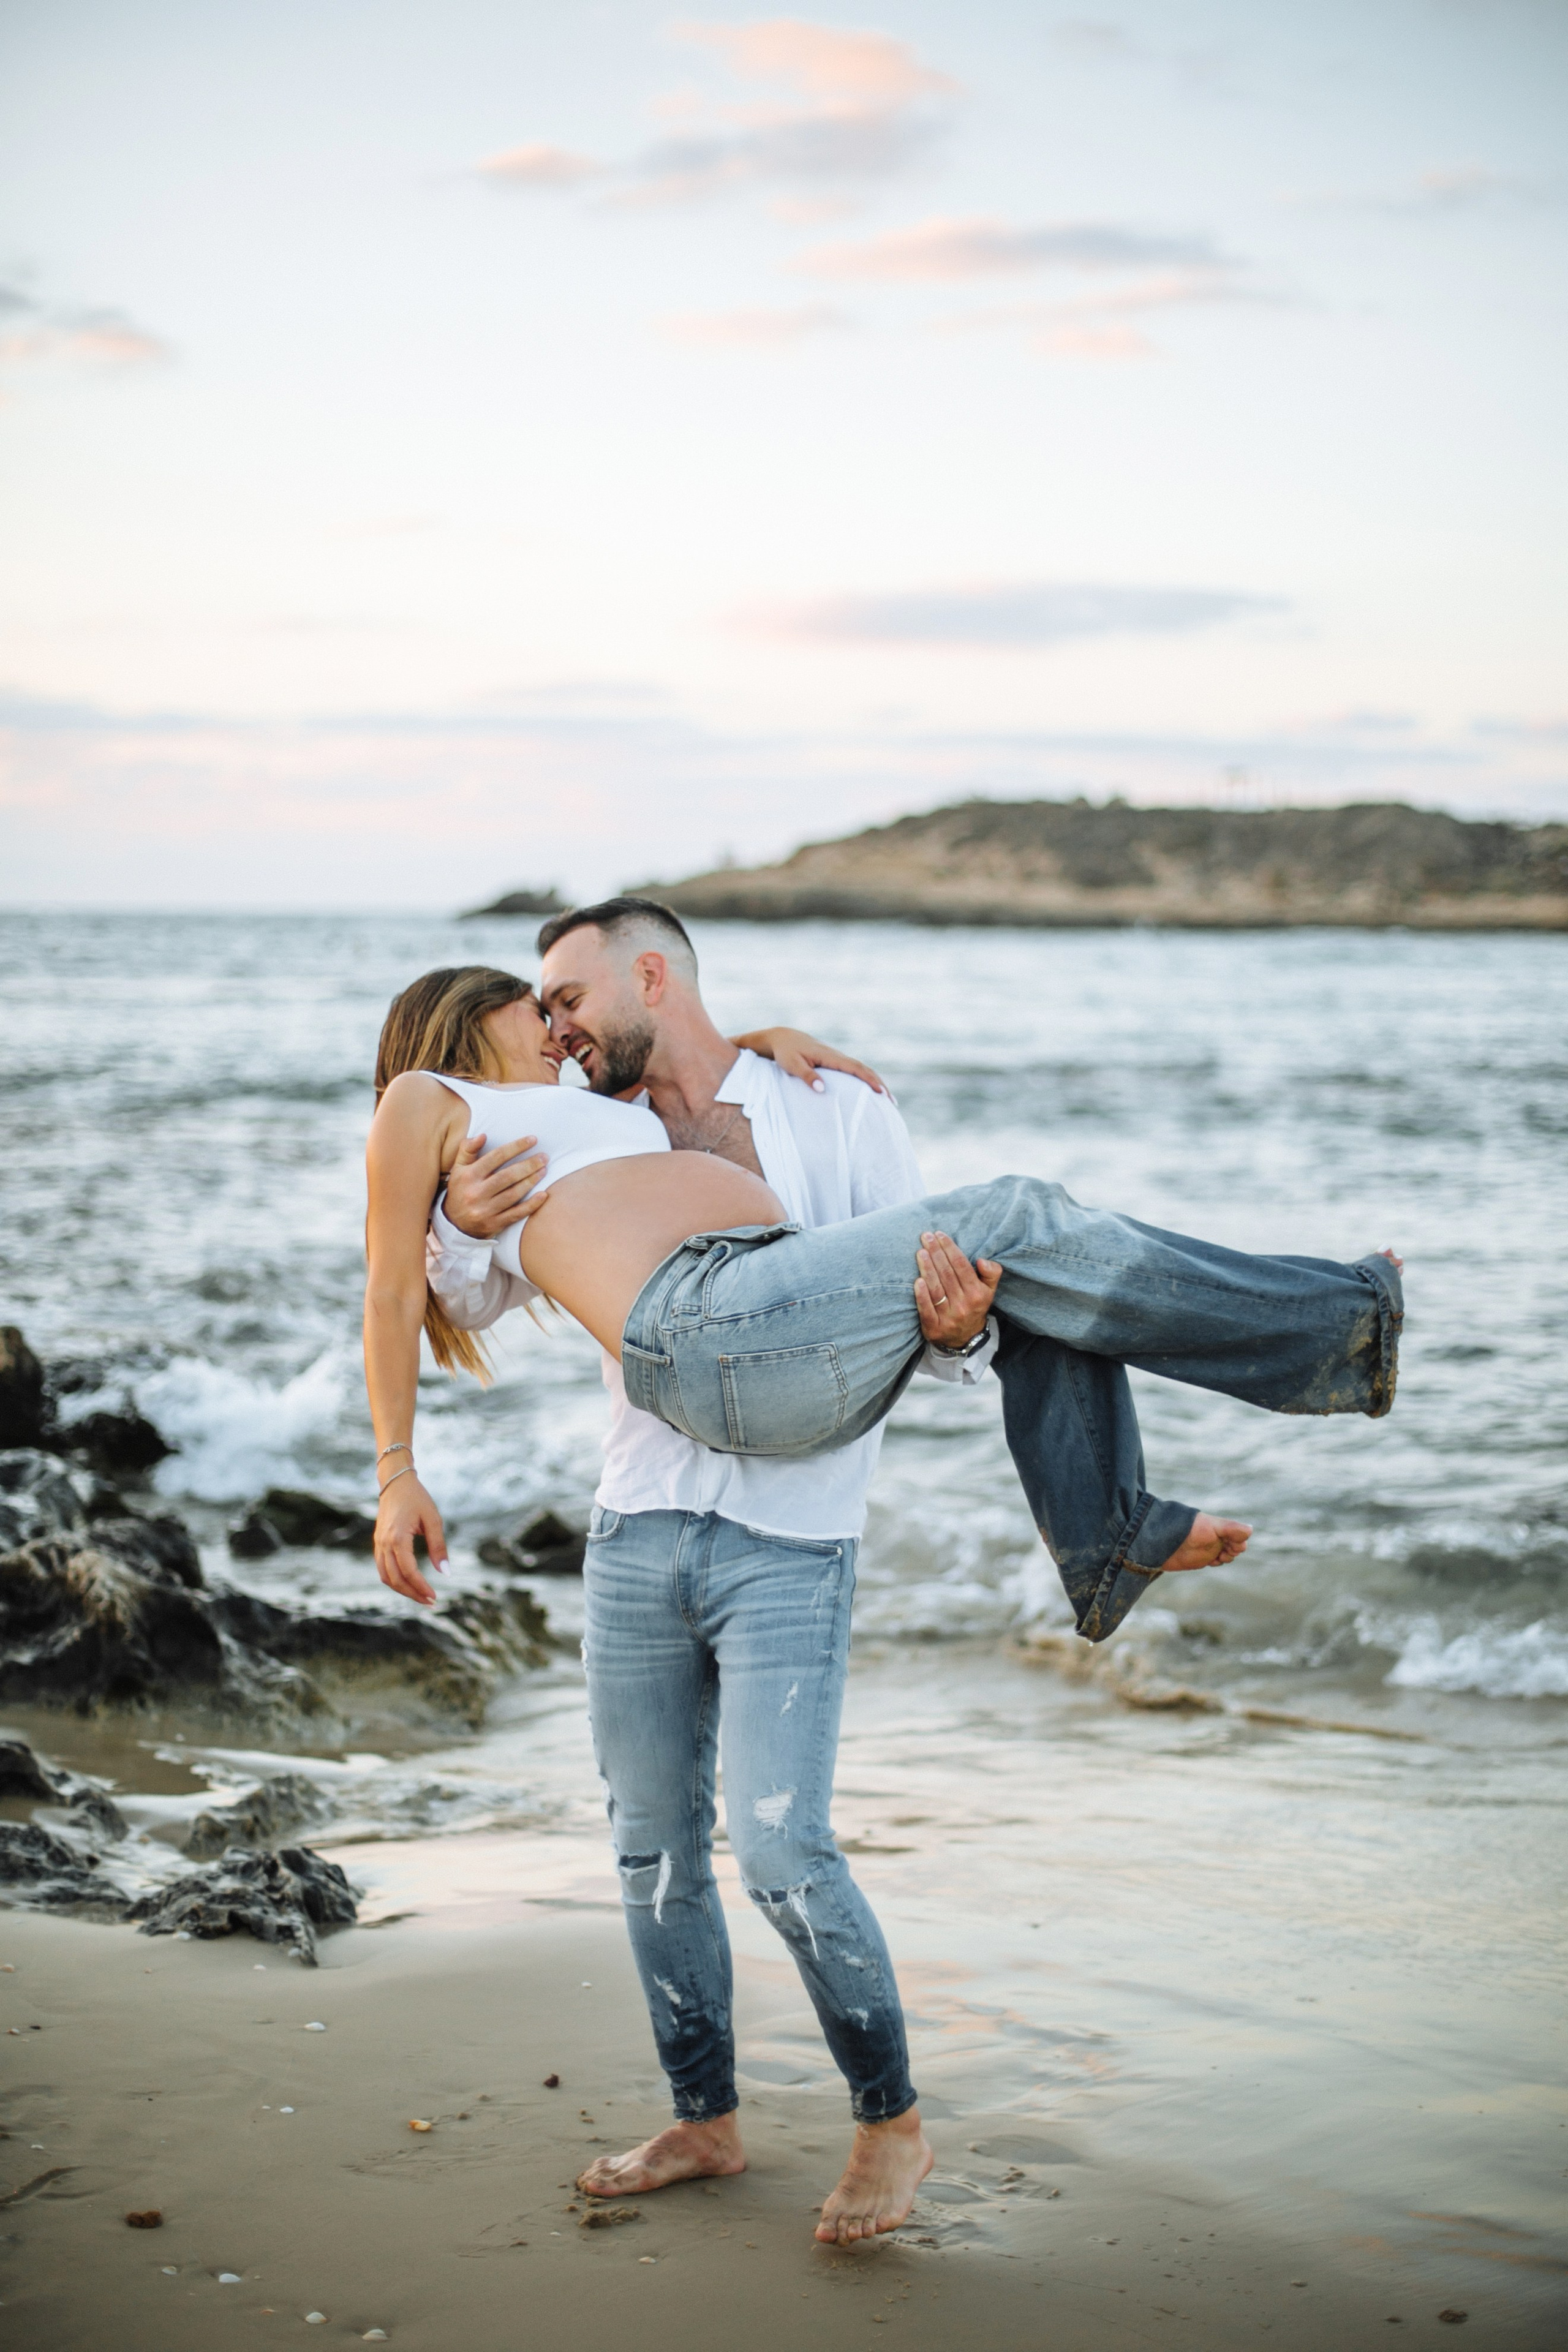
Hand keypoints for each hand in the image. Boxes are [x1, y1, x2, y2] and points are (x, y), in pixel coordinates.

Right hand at [373, 1474, 446, 1606]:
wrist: (395, 1483)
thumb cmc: (417, 1498)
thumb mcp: (433, 1519)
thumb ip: (438, 1547)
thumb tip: (446, 1572)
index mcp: (397, 1537)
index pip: (408, 1571)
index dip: (421, 1587)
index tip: (434, 1596)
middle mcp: (384, 1543)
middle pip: (395, 1579)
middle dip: (412, 1594)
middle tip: (430, 1602)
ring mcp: (378, 1544)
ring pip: (386, 1577)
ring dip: (402, 1590)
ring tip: (420, 1596)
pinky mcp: (378, 1543)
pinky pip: (382, 1569)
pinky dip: (394, 1580)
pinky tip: (409, 1583)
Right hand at [442, 1132, 549, 1239]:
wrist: (453, 1224)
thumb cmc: (460, 1189)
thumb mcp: (459, 1168)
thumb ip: (468, 1149)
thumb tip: (482, 1135)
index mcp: (469, 1176)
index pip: (496, 1157)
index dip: (516, 1147)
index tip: (533, 1140)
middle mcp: (476, 1193)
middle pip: (508, 1176)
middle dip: (529, 1165)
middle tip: (544, 1157)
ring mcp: (485, 1211)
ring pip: (513, 1194)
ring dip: (531, 1181)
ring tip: (544, 1170)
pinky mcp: (493, 1224)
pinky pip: (516, 1214)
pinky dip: (531, 1205)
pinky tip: (543, 1195)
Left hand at [732, 1027, 886, 1094]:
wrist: (783, 1038)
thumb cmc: (785, 1052)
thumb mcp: (792, 1064)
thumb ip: (807, 1076)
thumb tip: (823, 1090)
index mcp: (829, 1056)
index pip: (855, 1068)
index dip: (869, 1080)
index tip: (881, 1093)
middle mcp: (837, 1056)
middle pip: (864, 1069)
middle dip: (879, 1084)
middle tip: (892, 1102)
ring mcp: (837, 1058)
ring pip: (861, 1070)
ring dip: (875, 1082)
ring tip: (887, 1100)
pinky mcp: (834, 1062)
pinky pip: (854, 1071)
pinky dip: (865, 1080)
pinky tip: (870, 1092)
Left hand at [914, 1232, 1001, 1349]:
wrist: (966, 1339)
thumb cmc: (974, 1306)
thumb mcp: (989, 1291)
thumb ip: (991, 1273)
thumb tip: (981, 1260)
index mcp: (977, 1294)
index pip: (961, 1266)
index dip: (950, 1249)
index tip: (939, 1235)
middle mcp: (963, 1305)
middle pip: (947, 1274)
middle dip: (936, 1253)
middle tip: (926, 1237)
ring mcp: (948, 1317)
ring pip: (936, 1289)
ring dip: (927, 1269)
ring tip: (920, 1252)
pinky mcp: (933, 1327)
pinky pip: (926, 1309)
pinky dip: (921, 1295)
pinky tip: (916, 1280)